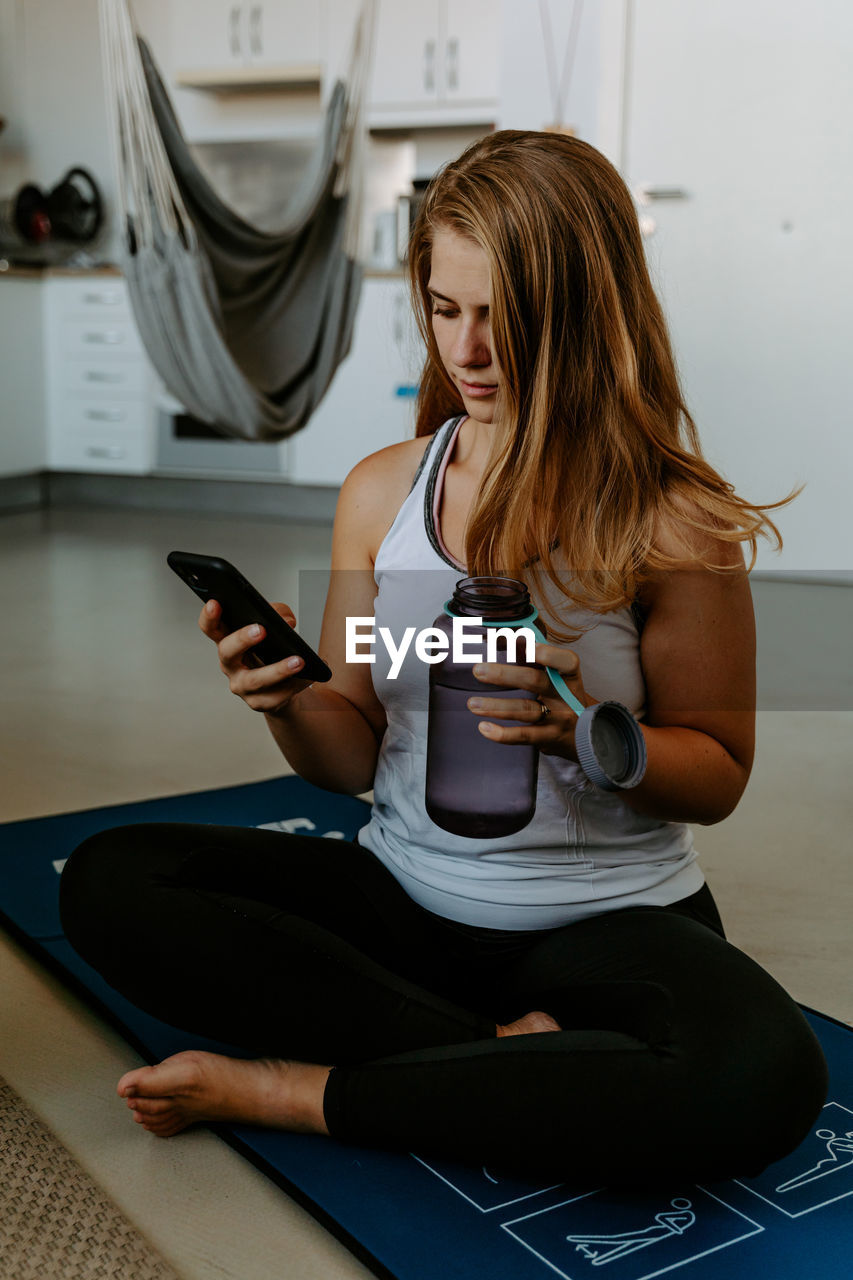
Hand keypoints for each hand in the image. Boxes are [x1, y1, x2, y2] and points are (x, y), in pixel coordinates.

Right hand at [198, 598, 312, 716]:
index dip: (209, 616)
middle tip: (261, 629)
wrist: (282, 684)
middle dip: (242, 639)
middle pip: (227, 652)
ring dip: (278, 670)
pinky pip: (275, 696)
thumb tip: (286, 622)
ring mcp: (241, 686)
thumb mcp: (275, 626)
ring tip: (298, 660)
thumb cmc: (272, 649)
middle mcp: (229, 664)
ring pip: (255, 680)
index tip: (215, 603)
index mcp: (227, 640)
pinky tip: (307, 677)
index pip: (211, 628)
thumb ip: (279, 614)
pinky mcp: (259, 702)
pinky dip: (294, 685)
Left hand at [466, 642, 594, 761]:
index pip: (565, 661)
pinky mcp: (549, 738)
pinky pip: (524, 736)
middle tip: (477, 670)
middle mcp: (565, 695)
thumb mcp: (554, 675)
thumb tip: (495, 636)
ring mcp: (558, 718)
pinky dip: (503, 734)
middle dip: (504, 675)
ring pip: (526, 710)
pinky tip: (484, 728)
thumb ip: (529, 656)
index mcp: (568, 674)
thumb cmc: (561, 697)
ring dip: (496, 706)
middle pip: (535, 681)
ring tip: (472, 703)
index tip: (522, 643)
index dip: (546, 653)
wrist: (586, 734)